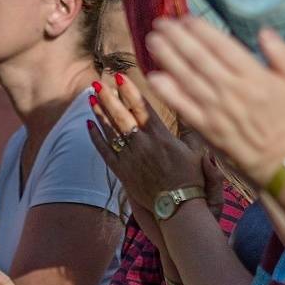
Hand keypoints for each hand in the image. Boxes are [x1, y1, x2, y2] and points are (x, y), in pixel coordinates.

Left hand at [87, 72, 205, 214]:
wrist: (178, 206)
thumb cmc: (191, 178)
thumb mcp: (195, 150)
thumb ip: (187, 130)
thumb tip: (188, 112)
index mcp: (161, 136)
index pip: (142, 107)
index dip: (130, 91)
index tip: (121, 77)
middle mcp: (143, 144)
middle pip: (121, 115)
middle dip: (109, 97)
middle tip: (98, 83)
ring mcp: (130, 158)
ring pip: (110, 130)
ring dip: (99, 112)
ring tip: (91, 97)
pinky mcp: (122, 171)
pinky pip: (104, 151)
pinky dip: (95, 137)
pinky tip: (88, 123)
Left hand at [145, 17, 284, 186]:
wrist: (283, 159)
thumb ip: (281, 53)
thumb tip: (263, 31)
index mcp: (253, 75)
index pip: (221, 46)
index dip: (200, 30)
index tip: (185, 18)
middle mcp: (231, 89)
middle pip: (198, 58)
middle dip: (177, 38)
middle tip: (160, 23)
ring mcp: (216, 109)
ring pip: (186, 78)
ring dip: (167, 57)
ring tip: (152, 41)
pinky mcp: (206, 127)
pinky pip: (183, 106)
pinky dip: (167, 91)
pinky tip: (153, 77)